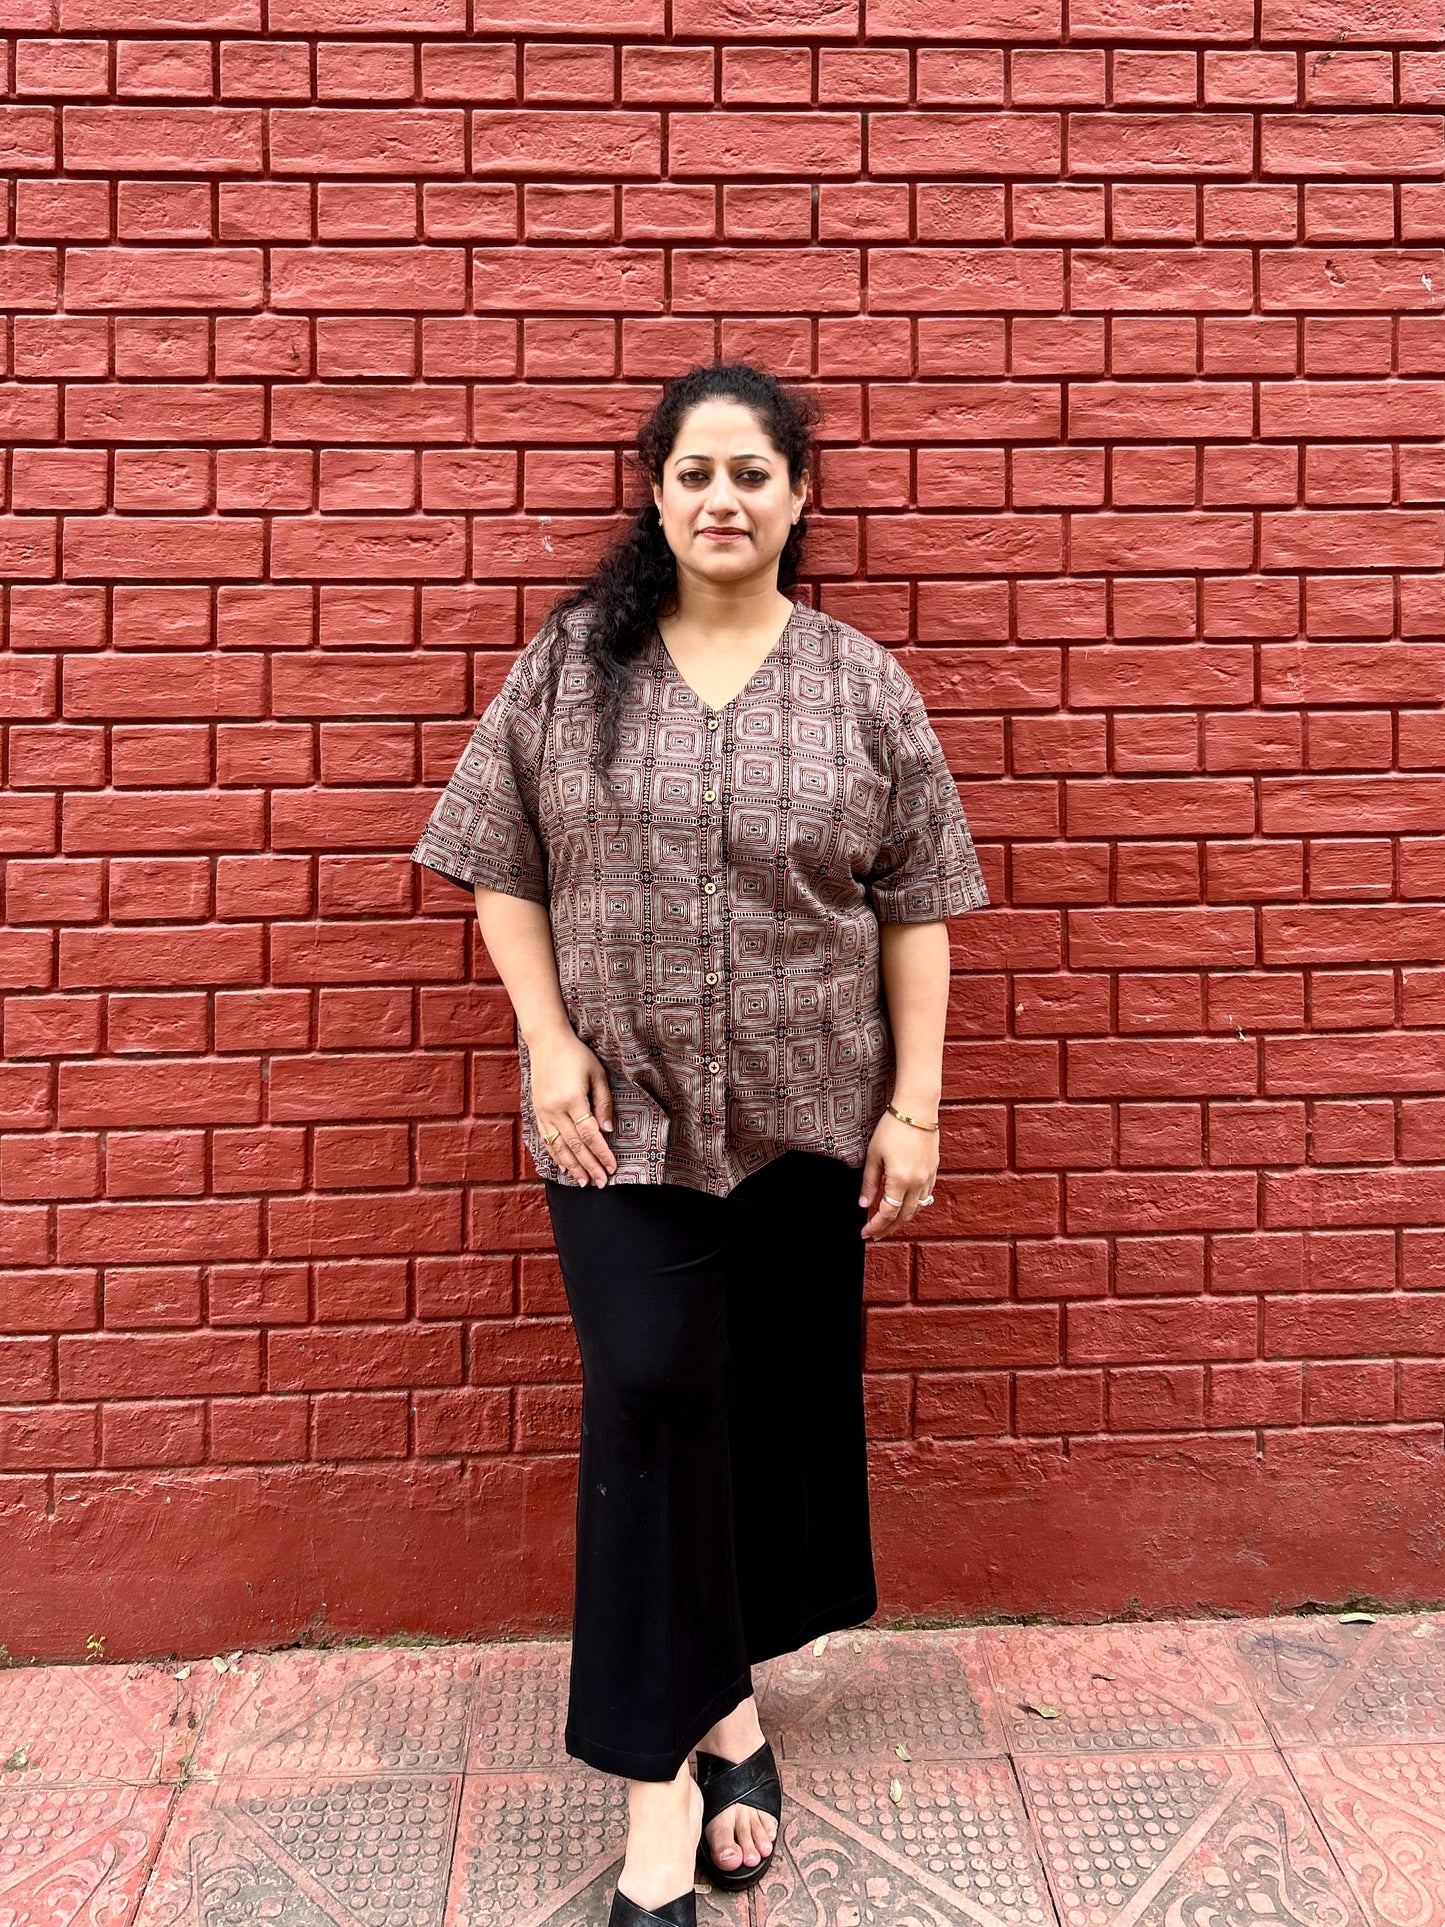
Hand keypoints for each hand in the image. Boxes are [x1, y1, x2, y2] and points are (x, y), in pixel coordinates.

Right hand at [528, 1029, 618, 1186]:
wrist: (546, 1042)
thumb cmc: (577, 1055)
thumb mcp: (597, 1075)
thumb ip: (603, 1103)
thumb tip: (607, 1130)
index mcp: (572, 1099)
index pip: (590, 1135)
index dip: (602, 1153)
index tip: (612, 1168)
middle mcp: (555, 1109)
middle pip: (574, 1145)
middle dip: (589, 1166)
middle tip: (601, 1182)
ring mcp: (544, 1112)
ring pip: (559, 1146)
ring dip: (572, 1167)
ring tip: (583, 1182)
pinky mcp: (537, 1112)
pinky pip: (546, 1139)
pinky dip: (556, 1155)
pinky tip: (565, 1166)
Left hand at [858, 1111, 937, 1240]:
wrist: (917, 1109)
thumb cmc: (892, 1128)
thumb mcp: (874, 1155)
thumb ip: (869, 1183)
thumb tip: (864, 1205)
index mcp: (900, 1179)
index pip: (887, 1213)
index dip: (875, 1226)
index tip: (865, 1233)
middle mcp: (917, 1183)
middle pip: (904, 1216)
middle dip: (889, 1229)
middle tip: (875, 1235)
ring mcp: (928, 1178)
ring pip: (916, 1209)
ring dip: (902, 1220)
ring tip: (888, 1225)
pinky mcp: (933, 1171)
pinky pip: (925, 1197)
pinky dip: (913, 1207)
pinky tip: (904, 1207)